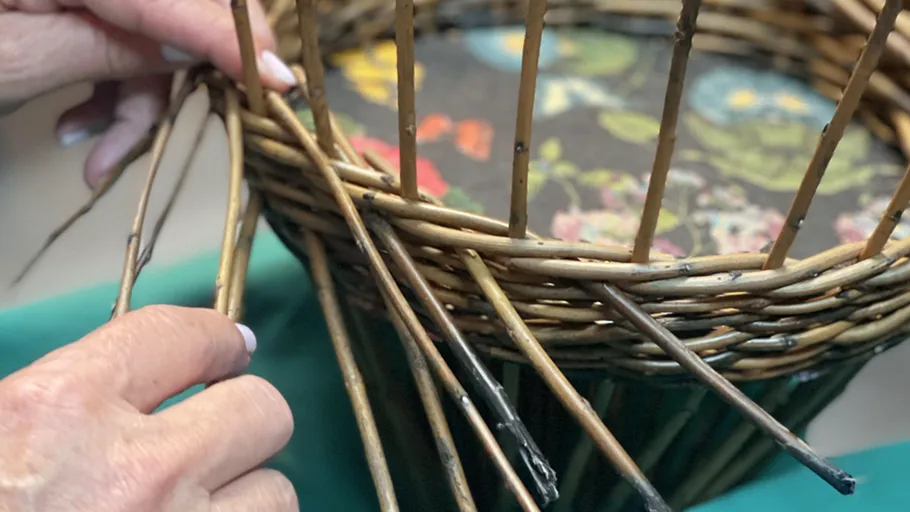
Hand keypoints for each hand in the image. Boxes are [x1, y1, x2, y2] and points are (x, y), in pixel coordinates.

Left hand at [0, 0, 295, 187]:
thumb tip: (201, 50)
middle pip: (175, 2)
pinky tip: (80, 127)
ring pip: (152, 26)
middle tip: (164, 132)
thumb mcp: (20, 56)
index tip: (281, 85)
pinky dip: (112, 84)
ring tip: (95, 154)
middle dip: (176, 74)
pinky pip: (121, 31)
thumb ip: (115, 45)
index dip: (231, 41)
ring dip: (136, 96)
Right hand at [0, 305, 296, 510]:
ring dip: (247, 496)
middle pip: (261, 410)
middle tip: (215, 434)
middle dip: (242, 418)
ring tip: (201, 505)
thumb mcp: (1, 433)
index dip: (215, 339)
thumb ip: (76, 400)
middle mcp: (135, 471)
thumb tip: (157, 376)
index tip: (227, 349)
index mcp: (61, 410)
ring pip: (277, 490)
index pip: (183, 336)